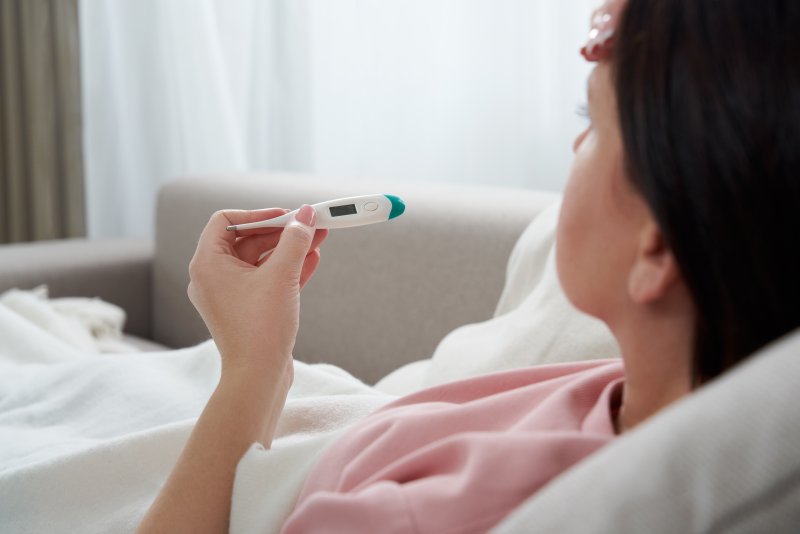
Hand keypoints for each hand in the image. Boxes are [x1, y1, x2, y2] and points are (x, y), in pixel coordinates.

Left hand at [187, 205, 327, 377]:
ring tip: (319, 239)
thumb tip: (305, 215)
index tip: (285, 216)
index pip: (226, 221)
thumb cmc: (260, 329)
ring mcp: (231, 295)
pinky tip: (313, 260)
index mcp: (208, 264)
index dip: (257, 214)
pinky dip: (288, 269)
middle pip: (248, 239)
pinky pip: (267, 280)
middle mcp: (214, 277)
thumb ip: (295, 240)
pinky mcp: (248, 309)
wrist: (259, 377)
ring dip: (290, 249)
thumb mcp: (281, 276)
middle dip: (282, 232)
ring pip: (261, 260)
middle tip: (310, 224)